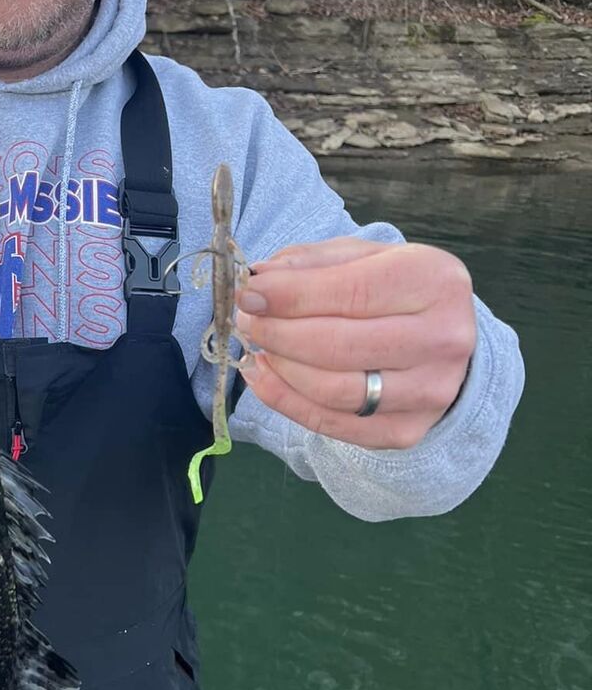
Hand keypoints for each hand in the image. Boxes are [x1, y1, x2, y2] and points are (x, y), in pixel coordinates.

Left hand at [235, 238, 475, 449]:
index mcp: (435, 281)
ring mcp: (429, 391)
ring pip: (333, 390)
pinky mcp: (407, 430)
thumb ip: (309, 264)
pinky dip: (287, 402)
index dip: (290, 296)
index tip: (247, 295)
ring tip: (258, 348)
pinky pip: (333, 424)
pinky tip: (265, 377)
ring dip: (280, 369)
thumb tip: (256, 281)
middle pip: (338, 346)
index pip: (351, 292)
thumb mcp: (360, 258)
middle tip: (246, 322)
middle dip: (277, 333)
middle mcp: (442, 339)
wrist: (441, 342)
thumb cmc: (394, 291)